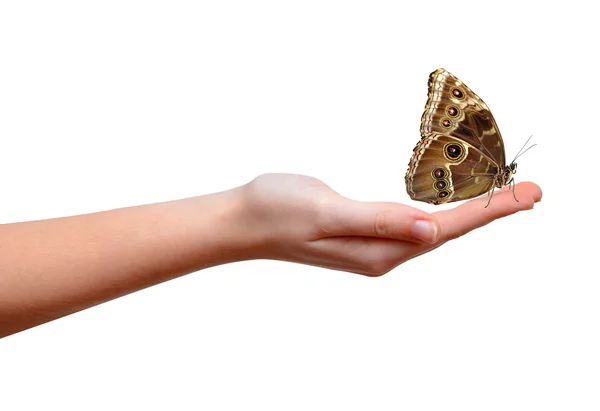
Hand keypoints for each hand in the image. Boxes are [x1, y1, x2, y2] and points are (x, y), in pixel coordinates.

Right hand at [239, 173, 541, 275]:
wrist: (242, 220)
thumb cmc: (277, 211)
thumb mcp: (328, 212)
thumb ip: (379, 222)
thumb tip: (430, 231)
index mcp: (379, 250)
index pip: (445, 229)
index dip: (488, 211)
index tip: (527, 194)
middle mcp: (382, 253)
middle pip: (446, 231)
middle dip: (489, 212)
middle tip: (529, 193)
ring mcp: (372, 246)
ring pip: (432, 228)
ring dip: (468, 213)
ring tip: (500, 199)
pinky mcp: (362, 233)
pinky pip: (411, 223)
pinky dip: (439, 211)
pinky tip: (446, 206)